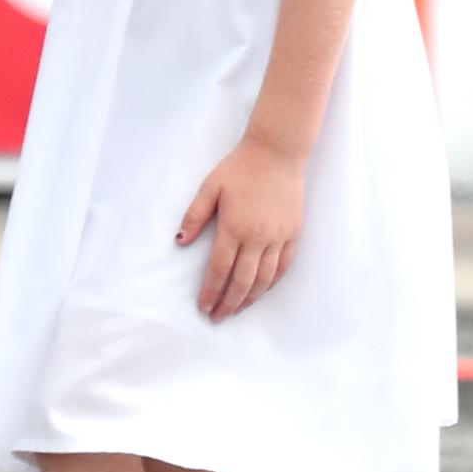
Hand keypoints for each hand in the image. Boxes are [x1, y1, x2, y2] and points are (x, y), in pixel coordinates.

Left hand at [178, 133, 303, 319]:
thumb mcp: (210, 187)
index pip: (219, 269)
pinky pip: (284, 266)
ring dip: (250, 298)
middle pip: (242, 281)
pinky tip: (262, 290)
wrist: (276, 154)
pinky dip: (272, 282)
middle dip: (229, 302)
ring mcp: (278, 237)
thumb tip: (179, 242)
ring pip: (264, 278)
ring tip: (237, 309)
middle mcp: (257, 238)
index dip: (211, 291)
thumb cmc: (239, 168)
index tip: (204, 307)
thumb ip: (194, 216)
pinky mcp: (293, 233)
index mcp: (234, 227)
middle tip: (218, 317)